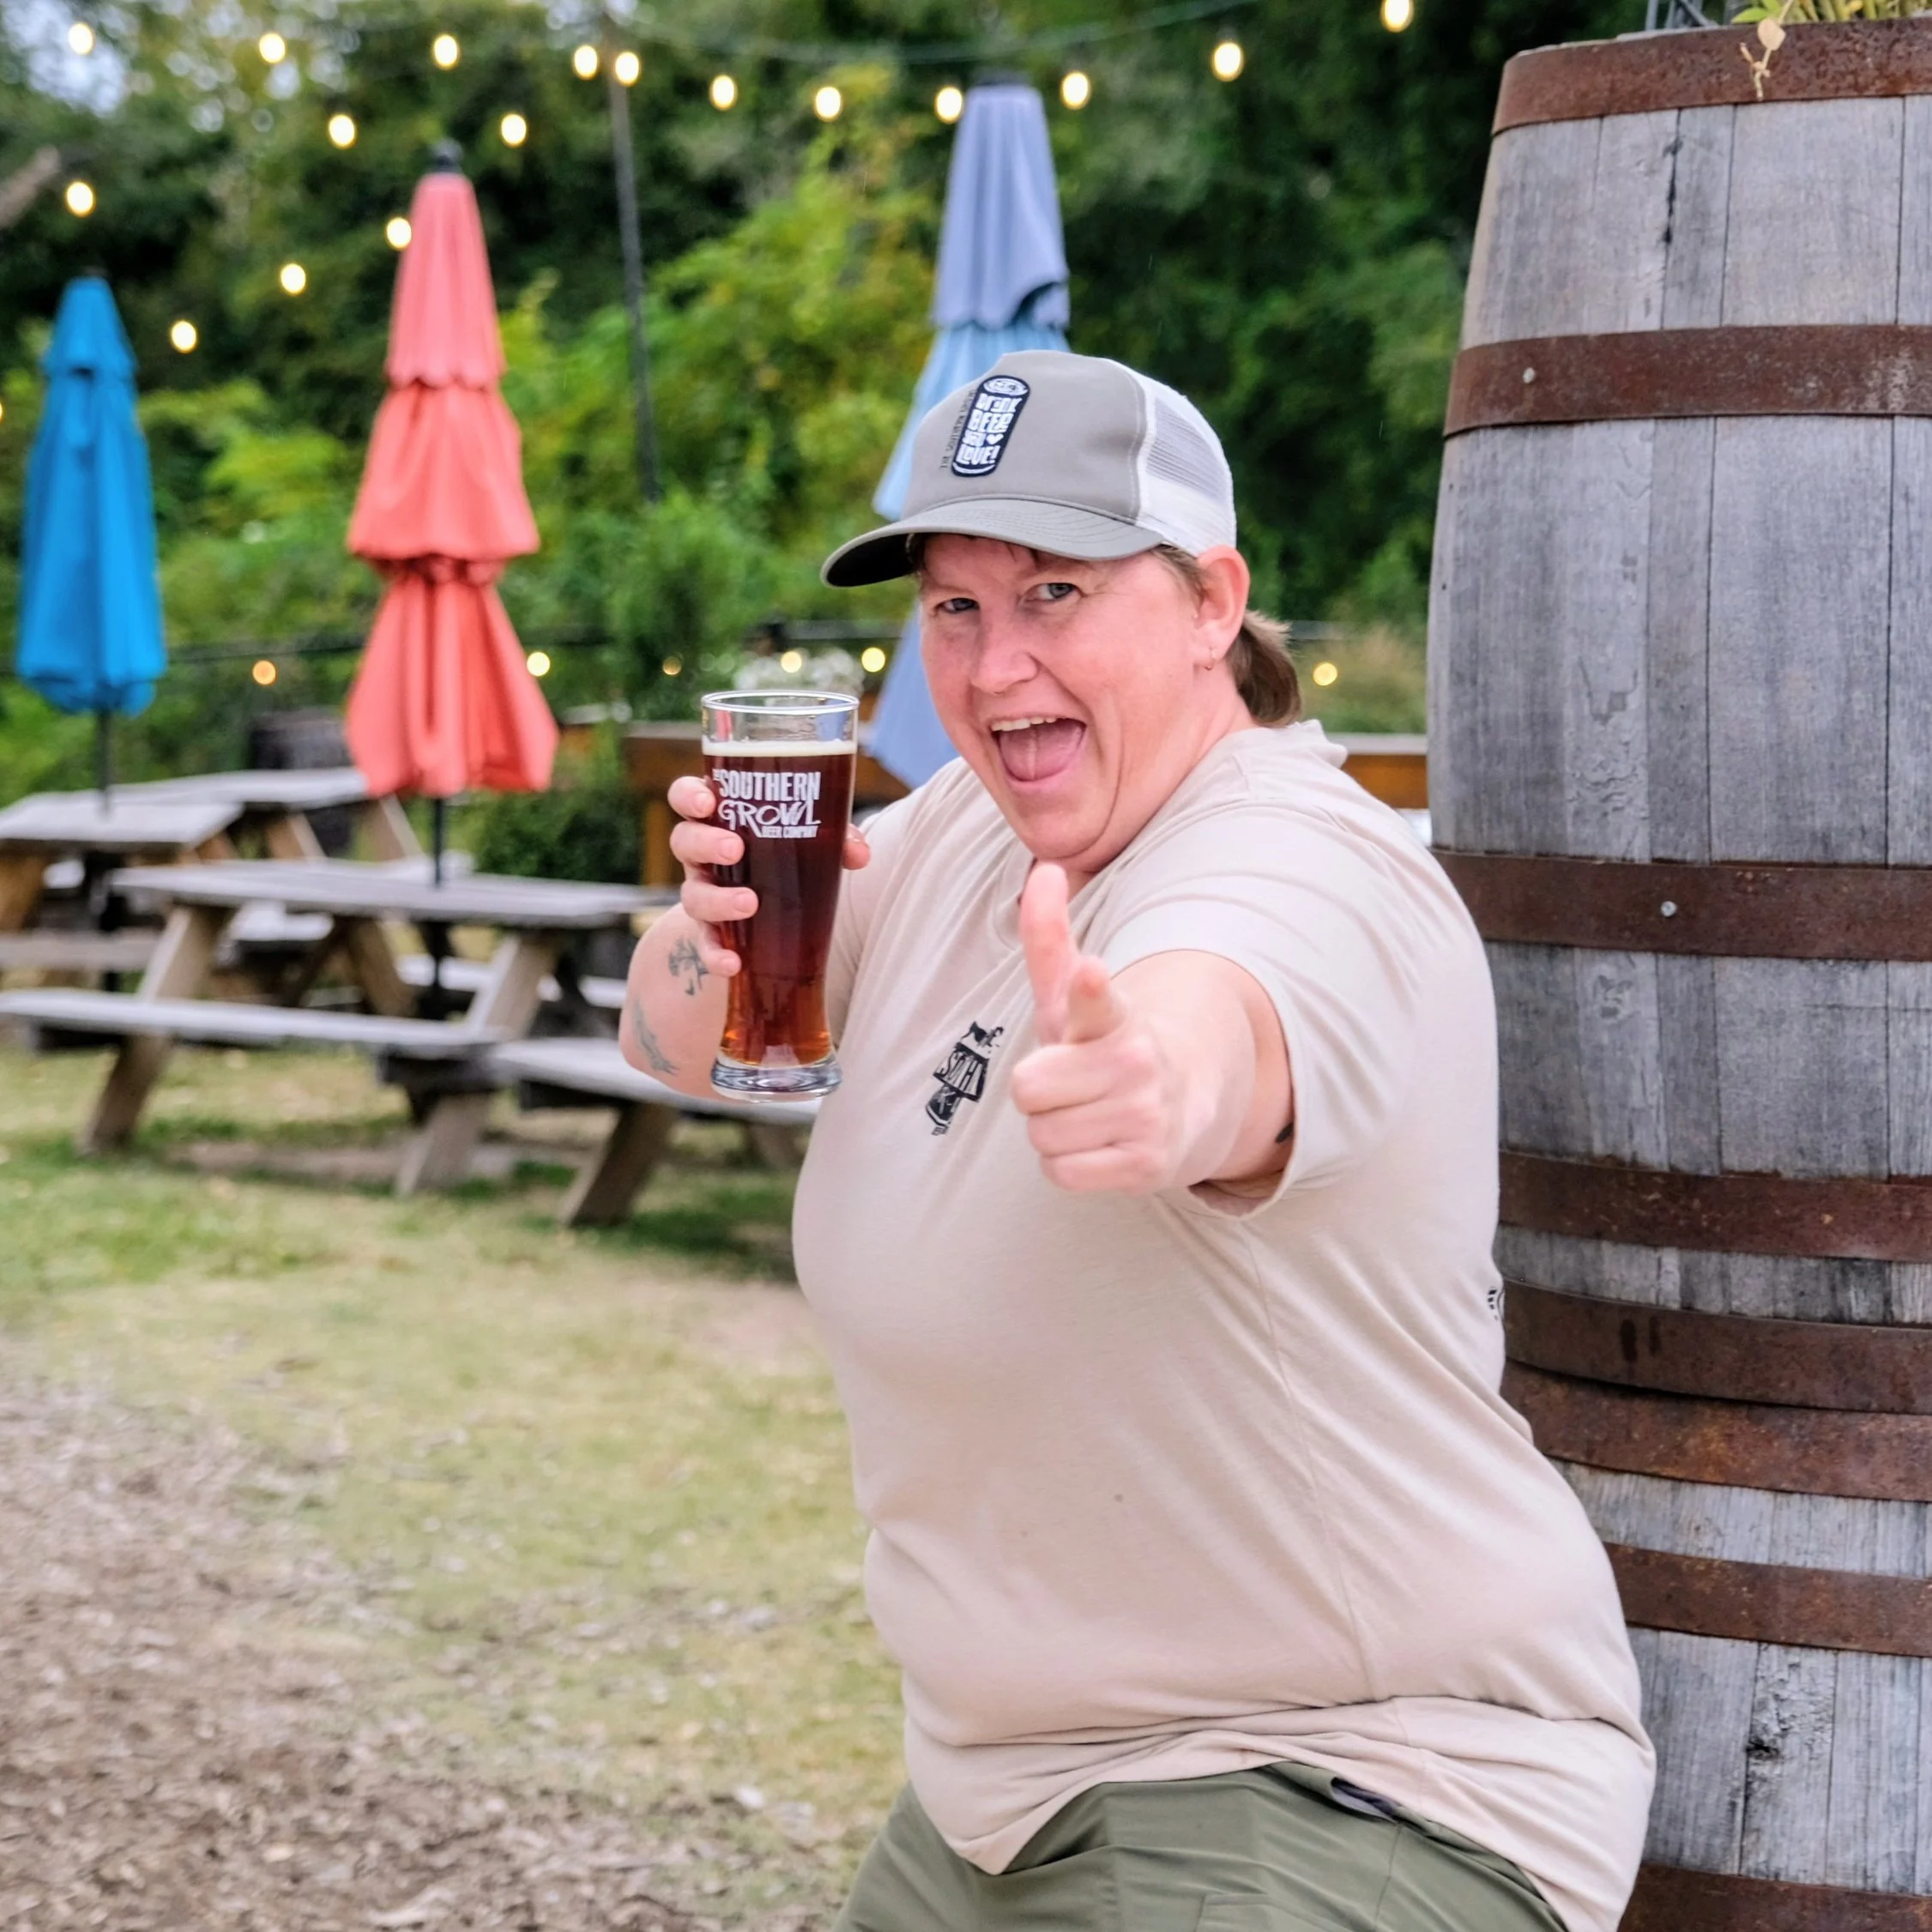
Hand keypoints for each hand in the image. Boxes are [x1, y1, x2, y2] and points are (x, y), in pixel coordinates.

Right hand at [666, 774, 869, 976]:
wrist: (774, 913)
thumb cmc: (787, 858)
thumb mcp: (811, 841)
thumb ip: (835, 838)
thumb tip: (860, 855)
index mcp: (719, 820)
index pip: (686, 797)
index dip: (688, 796)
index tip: (705, 803)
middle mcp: (701, 855)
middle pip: (684, 841)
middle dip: (705, 844)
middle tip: (735, 849)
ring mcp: (702, 893)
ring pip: (691, 894)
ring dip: (717, 899)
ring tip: (749, 902)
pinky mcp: (710, 932)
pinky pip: (705, 944)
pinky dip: (716, 954)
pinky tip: (733, 963)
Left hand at [1010, 863, 1182, 1192]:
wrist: (1183, 1101)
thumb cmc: (1105, 1044)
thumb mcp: (1071, 994)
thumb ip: (1049, 936)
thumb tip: (1043, 870)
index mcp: (1113, 1015)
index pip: (1096, 998)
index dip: (1089, 987)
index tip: (1091, 971)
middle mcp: (1134, 1062)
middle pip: (1028, 1089)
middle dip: (1038, 1091)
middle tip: (1068, 1084)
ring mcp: (1146, 1115)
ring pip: (1042, 1136)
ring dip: (1053, 1130)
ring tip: (1086, 1113)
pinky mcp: (1148, 1165)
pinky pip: (1062, 1173)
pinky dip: (1069, 1165)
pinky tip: (1097, 1145)